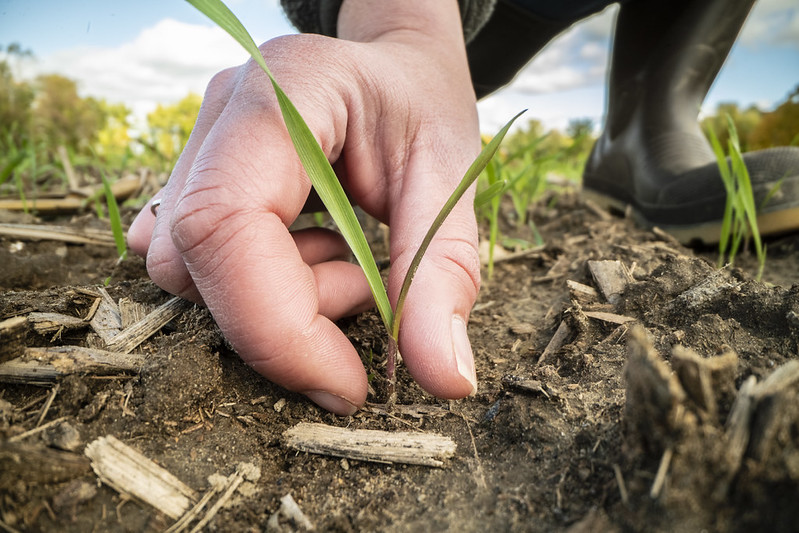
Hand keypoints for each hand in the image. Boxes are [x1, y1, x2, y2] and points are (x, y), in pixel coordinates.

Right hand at [127, 0, 480, 413]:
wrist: (393, 64)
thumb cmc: (422, 104)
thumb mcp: (451, 178)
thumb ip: (443, 274)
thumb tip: (446, 381)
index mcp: (284, 93)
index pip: (226, 223)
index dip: (276, 328)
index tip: (348, 384)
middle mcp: (220, 113)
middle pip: (198, 259)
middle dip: (286, 313)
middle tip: (364, 287)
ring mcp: (196, 143)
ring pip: (188, 271)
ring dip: (276, 298)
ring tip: (345, 259)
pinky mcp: (192, 177)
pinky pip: (195, 262)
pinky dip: (256, 285)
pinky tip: (308, 251)